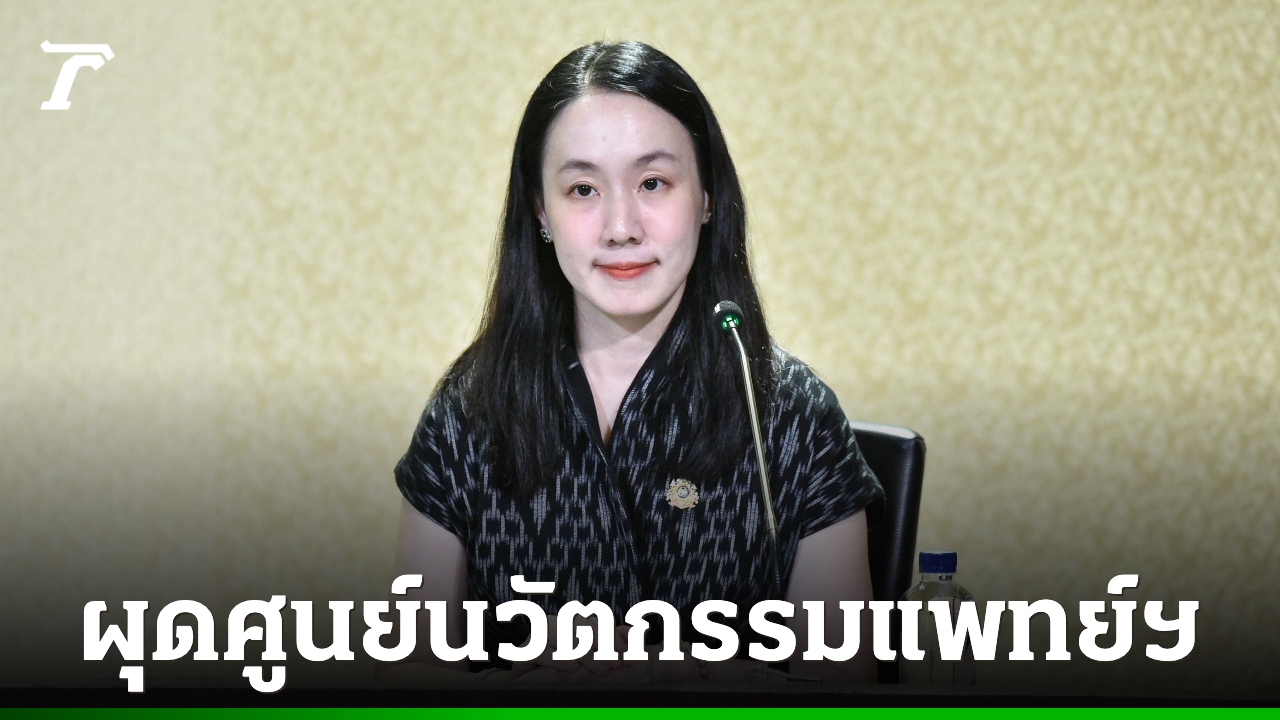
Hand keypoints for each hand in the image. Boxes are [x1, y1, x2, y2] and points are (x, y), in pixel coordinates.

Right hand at [510, 622, 631, 681]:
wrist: (528, 680)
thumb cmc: (561, 667)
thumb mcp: (589, 654)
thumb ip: (609, 640)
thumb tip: (631, 631)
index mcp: (570, 622)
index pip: (594, 622)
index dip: (611, 637)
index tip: (626, 655)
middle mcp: (554, 625)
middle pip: (580, 628)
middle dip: (603, 646)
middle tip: (618, 665)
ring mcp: (538, 637)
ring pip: (563, 637)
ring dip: (586, 654)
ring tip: (603, 671)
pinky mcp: (524, 652)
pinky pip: (540, 652)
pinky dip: (557, 659)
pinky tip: (573, 668)